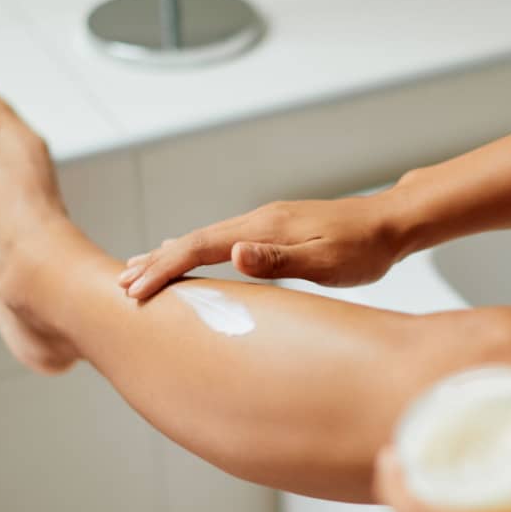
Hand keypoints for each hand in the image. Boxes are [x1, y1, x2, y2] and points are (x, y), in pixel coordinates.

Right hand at [118, 192, 408, 298]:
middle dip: (155, 263)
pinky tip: (188, 257)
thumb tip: (232, 254)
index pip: (200, 247)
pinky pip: (221, 241)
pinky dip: (195, 252)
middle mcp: (257, 220)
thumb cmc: (363, 250)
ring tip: (140, 272)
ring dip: (171, 257)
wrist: (391, 224)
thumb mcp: (325, 262)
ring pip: (205, 239)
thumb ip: (278, 260)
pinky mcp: (274, 229)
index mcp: (263, 229)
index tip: (133, 291)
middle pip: (193, 240)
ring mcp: (265, 223)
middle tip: (119, 285)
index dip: (164, 269)